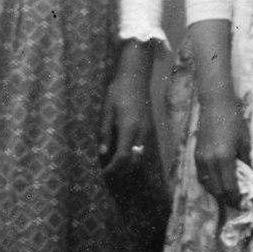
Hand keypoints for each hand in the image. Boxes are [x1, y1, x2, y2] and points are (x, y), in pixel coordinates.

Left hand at [100, 40, 156, 179]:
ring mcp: (148, 131)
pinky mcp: (150, 129)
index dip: (114, 168)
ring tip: (116, 166)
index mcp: (129, 128)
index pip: (123, 157)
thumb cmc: (118, 92)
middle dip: (123, 170)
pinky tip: (125, 154)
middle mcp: (141, 133)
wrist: (136, 78)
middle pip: (135, 161)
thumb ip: (105, 133)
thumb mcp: (107, 111)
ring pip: (141, 157)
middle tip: (109, 173)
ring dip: (130, 165)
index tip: (104, 173)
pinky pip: (144, 149)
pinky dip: (135, 157)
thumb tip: (103, 153)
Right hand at [194, 92, 250, 207]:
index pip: (229, 187)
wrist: (215, 104)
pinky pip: (201, 176)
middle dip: (227, 199)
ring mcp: (201, 158)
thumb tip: (249, 179)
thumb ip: (246, 163)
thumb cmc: (234, 120)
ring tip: (228, 193)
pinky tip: (217, 182)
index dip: (236, 199)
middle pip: (217, 190)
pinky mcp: (196, 155)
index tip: (243, 203)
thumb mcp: (245, 142)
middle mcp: (210, 161)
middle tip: (237, 201)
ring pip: (207, 185)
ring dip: (217, 192)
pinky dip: (209, 183)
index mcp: (224, 158)